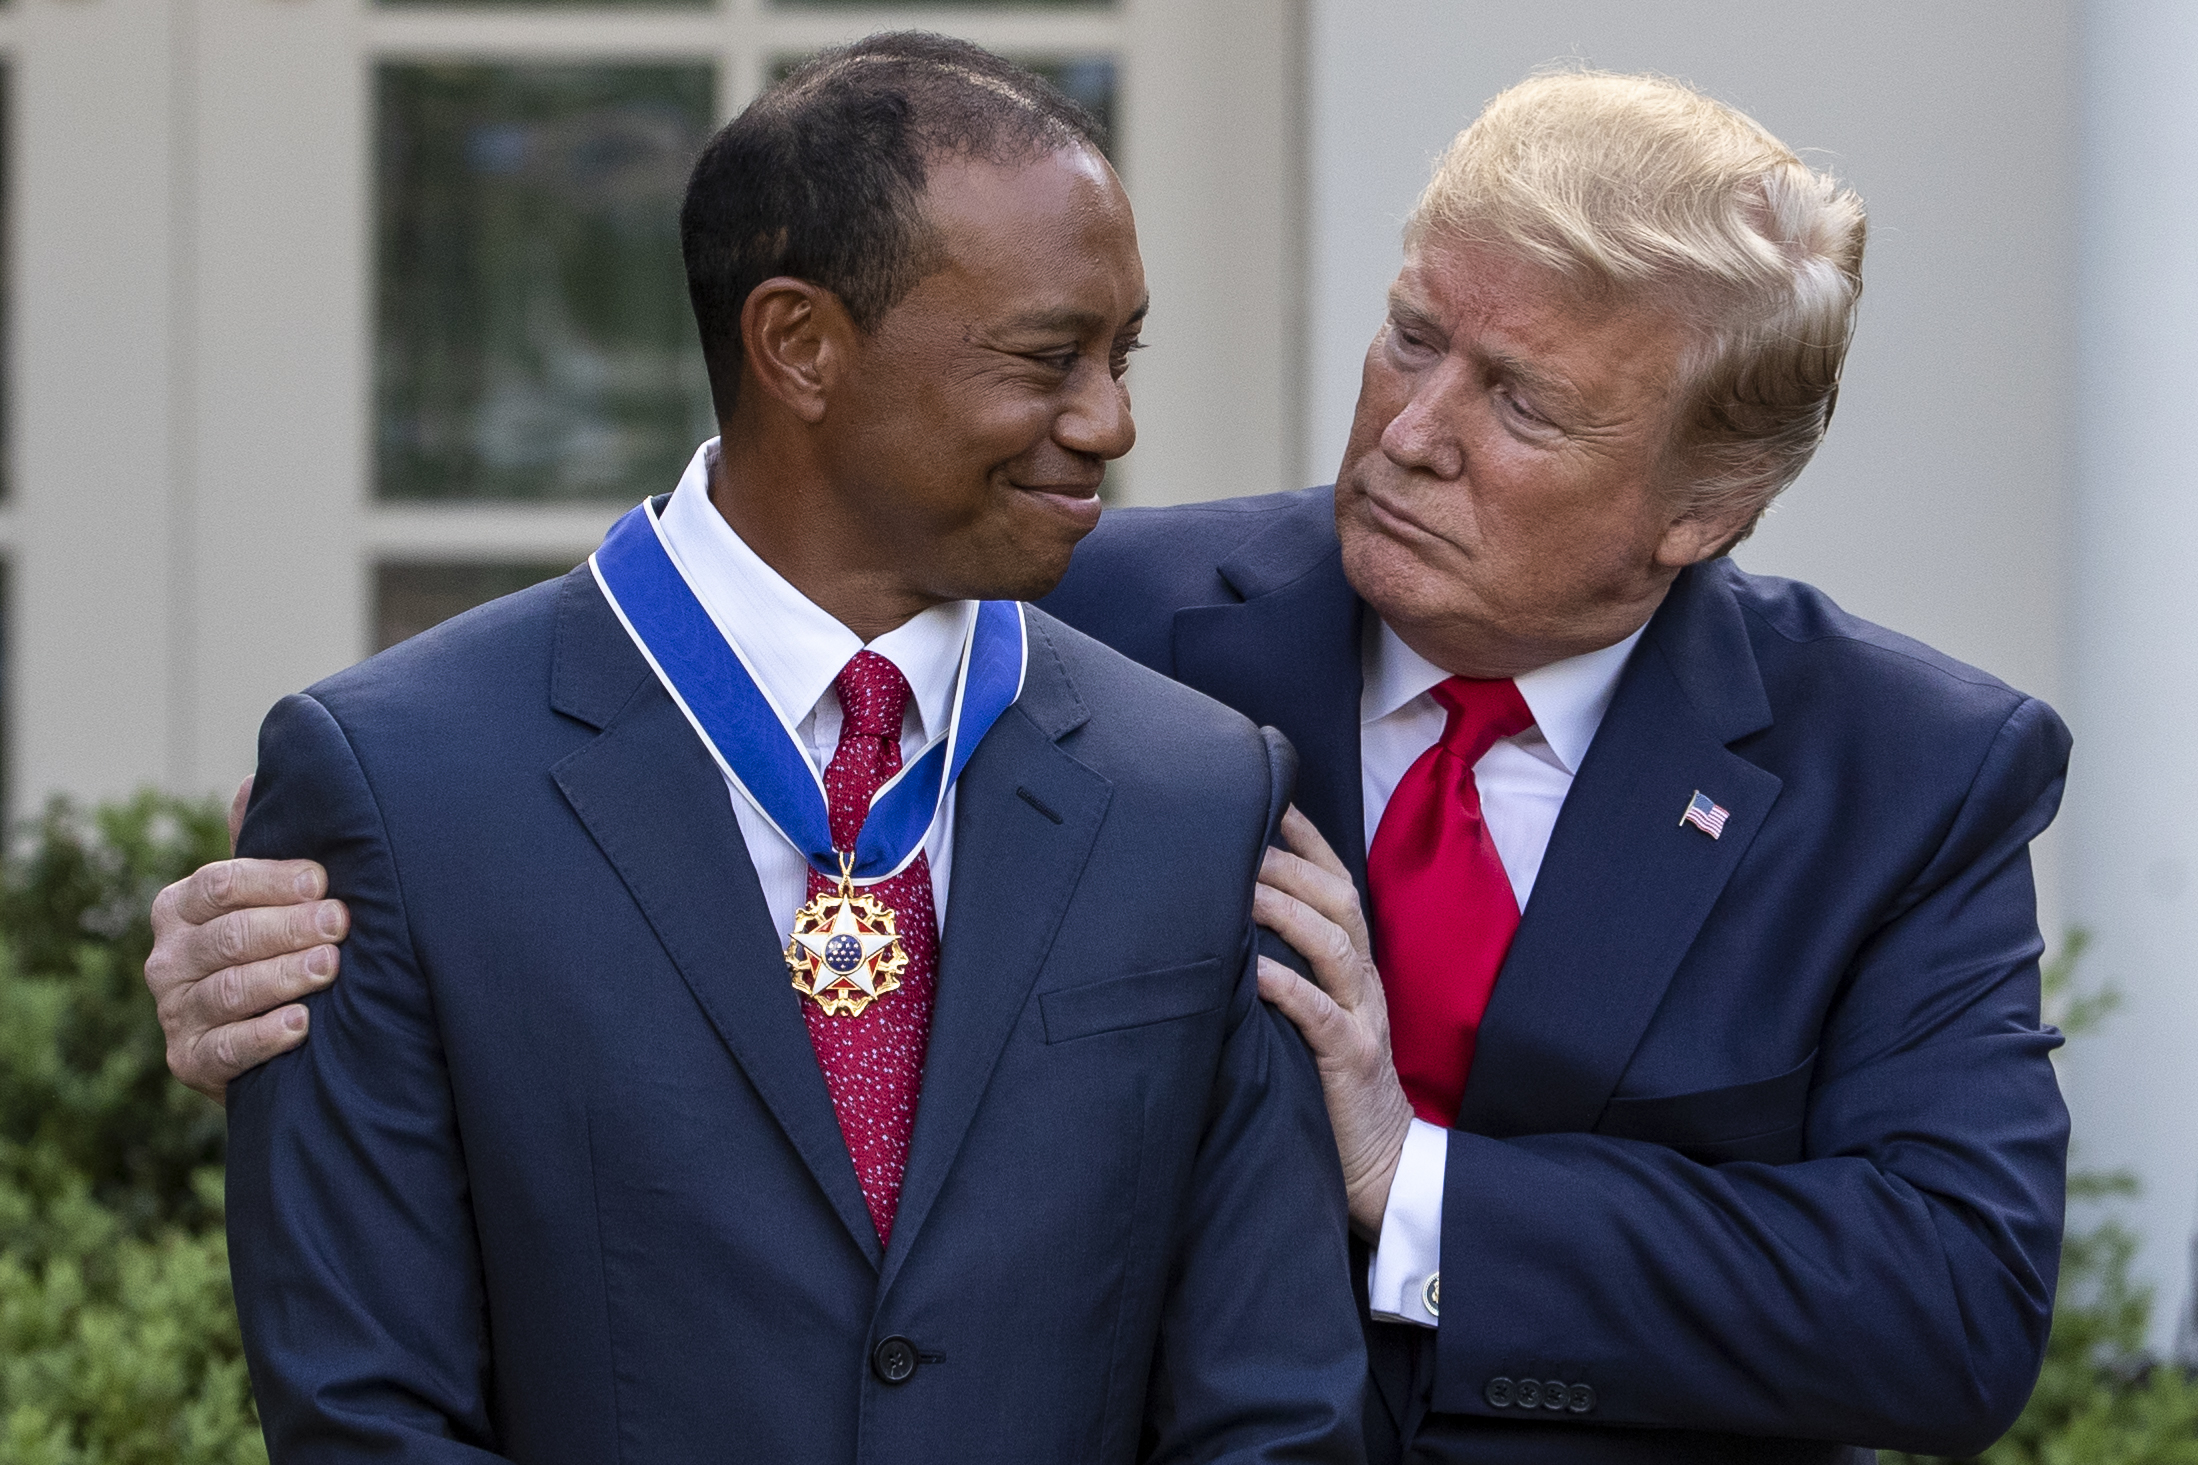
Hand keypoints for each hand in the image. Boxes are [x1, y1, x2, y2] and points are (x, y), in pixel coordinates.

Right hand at [144, 776, 346, 1104]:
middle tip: (340, 923)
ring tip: (331, 965)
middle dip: (289, 927)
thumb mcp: (264, 895)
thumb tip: (252, 779)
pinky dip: (265, 1036)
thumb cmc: (273, 946)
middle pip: (229, 936)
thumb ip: (258, 845)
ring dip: (284, 975)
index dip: (272, 880)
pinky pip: (226, 1050)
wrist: (267, 1038)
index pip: (220, 884)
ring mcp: (175, 1012)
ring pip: (229, 990)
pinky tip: (303, 1024)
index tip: (322, 880)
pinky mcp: (189, 1062)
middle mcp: (168, 958)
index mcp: (181, 907)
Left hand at [1254, 805, 1413, 1238]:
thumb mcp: (1314, 1017)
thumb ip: (1287, 971)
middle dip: (1290, 860)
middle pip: (1338, 900)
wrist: (1385, 1172)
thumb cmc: (1334, 1090)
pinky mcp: (1351, 1063)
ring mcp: (1362, 1019)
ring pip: (1332, 945)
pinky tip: (1252, 970)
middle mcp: (1363, 982)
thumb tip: (1224, 925)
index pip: (1336, 885)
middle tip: (1239, 828)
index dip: (1306, 839)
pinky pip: (1320, 1014)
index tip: (1267, 796)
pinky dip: (1286, 986)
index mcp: (1354, 967)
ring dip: (1285, 909)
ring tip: (1240, 882)